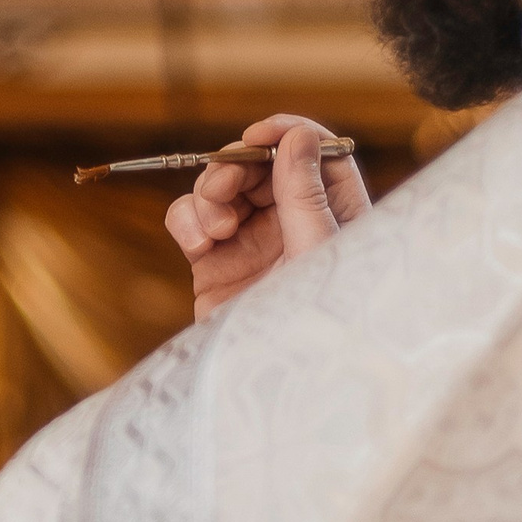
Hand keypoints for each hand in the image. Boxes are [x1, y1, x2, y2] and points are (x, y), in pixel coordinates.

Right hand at [163, 114, 368, 321]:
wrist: (276, 388)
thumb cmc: (318, 324)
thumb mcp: (318, 251)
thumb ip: (305, 193)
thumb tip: (297, 136)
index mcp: (334, 214)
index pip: (316, 152)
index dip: (288, 133)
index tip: (260, 134)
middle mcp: (293, 222)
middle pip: (260, 162)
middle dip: (237, 165)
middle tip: (225, 185)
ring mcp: (251, 241)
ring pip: (220, 186)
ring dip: (209, 194)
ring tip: (215, 231)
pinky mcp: (214, 262)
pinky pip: (190, 219)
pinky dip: (187, 220)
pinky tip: (198, 243)